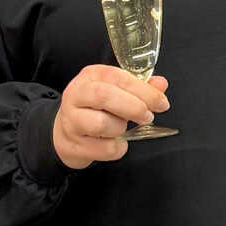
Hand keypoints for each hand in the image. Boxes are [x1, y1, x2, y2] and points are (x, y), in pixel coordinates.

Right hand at [52, 65, 168, 168]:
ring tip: (123, 128)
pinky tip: (116, 142)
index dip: (143, 90)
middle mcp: (76, 95)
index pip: (117, 77)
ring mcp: (71, 121)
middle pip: (105, 96)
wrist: (64, 133)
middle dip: (134, 107)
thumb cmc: (94, 109)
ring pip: (102, 124)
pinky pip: (105, 149)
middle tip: (147, 117)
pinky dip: (118, 148)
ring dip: (121, 128)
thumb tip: (161, 84)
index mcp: (90, 76)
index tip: (161, 102)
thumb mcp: (114, 90)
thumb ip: (138, 86)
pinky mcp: (74, 145)